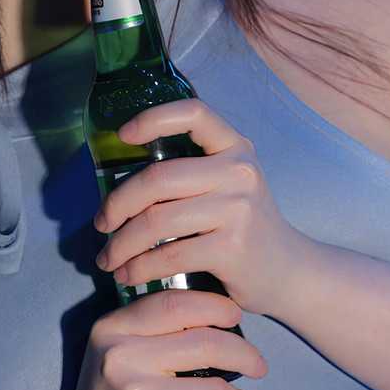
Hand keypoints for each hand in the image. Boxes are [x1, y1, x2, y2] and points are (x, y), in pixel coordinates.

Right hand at [58, 289, 267, 389]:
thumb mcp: (118, 351)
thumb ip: (156, 329)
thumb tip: (222, 314)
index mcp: (112, 329)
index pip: (176, 303)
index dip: (216, 306)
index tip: (236, 318)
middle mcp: (119, 357)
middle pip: (206, 343)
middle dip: (244, 355)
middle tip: (259, 366)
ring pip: (213, 388)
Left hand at [92, 98, 307, 318]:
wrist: (288, 271)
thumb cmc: (245, 227)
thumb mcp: (229, 185)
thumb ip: (190, 172)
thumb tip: (120, 177)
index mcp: (234, 147)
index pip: (193, 114)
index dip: (153, 119)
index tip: (122, 136)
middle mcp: (239, 171)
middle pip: (158, 178)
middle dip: (117, 204)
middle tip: (101, 225)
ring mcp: (238, 209)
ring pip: (156, 220)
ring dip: (121, 245)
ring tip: (109, 259)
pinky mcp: (232, 247)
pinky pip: (169, 254)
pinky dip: (140, 269)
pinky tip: (129, 276)